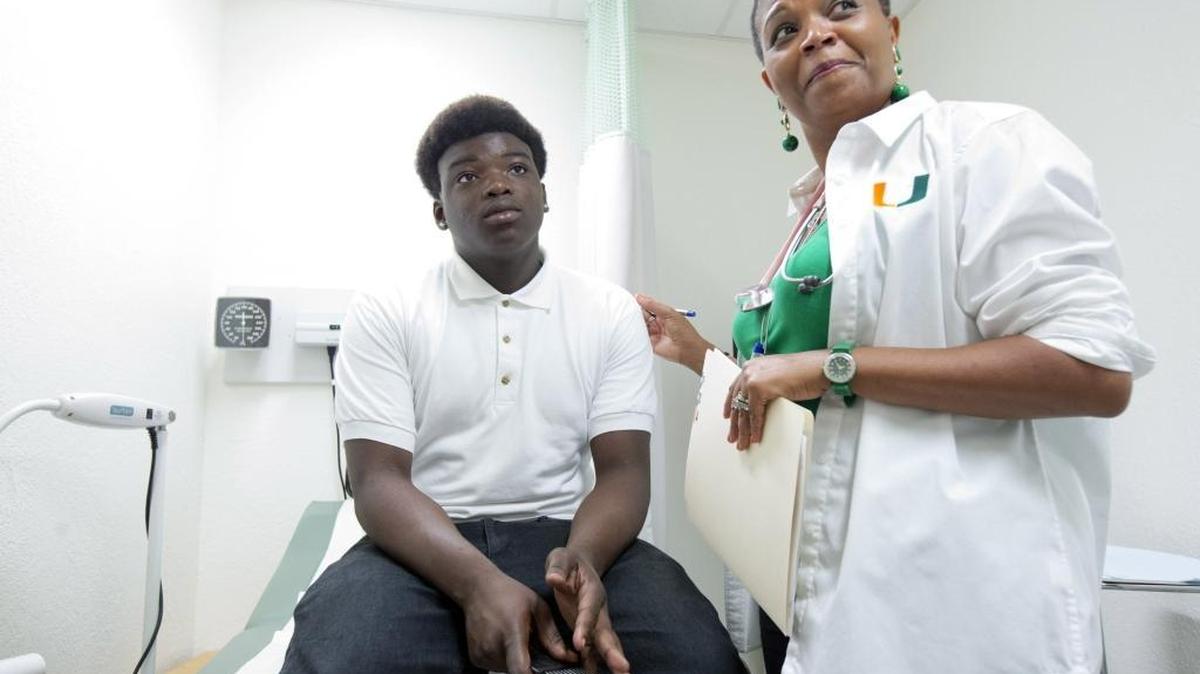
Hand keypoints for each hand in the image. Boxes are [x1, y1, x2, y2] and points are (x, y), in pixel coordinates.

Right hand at [461, 570, 577, 673]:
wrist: (476, 588)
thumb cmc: (509, 594)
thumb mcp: (537, 606)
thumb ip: (552, 635)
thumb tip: (567, 658)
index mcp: (511, 631)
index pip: (520, 669)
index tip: (542, 672)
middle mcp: (493, 646)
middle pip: (518, 670)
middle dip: (530, 663)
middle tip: (531, 644)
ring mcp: (481, 653)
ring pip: (508, 670)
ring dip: (517, 661)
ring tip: (517, 640)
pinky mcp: (475, 658)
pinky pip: (496, 666)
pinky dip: (505, 659)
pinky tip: (504, 641)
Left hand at [545, 547, 630, 673]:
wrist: (577, 565)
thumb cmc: (568, 561)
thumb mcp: (560, 558)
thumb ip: (558, 568)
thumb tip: (554, 579)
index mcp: (592, 592)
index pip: (589, 612)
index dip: (585, 627)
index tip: (579, 644)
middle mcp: (598, 610)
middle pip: (607, 633)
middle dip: (614, 652)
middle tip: (622, 669)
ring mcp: (595, 623)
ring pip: (605, 645)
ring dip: (612, 662)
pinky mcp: (589, 631)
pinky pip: (594, 651)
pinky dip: (594, 664)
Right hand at [634, 294, 711, 374]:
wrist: (687, 350)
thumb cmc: (684, 332)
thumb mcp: (669, 314)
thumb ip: (654, 305)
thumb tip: (641, 297)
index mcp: (663, 314)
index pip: (648, 306)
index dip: (642, 303)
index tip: (635, 300)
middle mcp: (657, 323)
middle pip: (642, 315)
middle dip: (639, 314)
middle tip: (639, 314)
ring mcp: (653, 333)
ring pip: (640, 325)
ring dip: (639, 324)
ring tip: (642, 324)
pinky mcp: (649, 342)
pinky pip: (640, 336)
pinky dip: (638, 333)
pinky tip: (639, 331)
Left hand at [724, 350, 828, 449]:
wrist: (819, 367)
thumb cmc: (805, 371)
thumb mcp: (778, 375)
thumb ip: (766, 385)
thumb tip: (760, 404)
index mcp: (752, 366)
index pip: (736, 389)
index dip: (731, 405)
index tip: (727, 417)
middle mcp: (748, 371)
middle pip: (737, 402)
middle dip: (735, 423)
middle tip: (733, 438)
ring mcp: (752, 379)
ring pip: (744, 411)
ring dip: (743, 431)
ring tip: (742, 444)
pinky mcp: (759, 389)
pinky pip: (755, 415)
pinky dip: (756, 429)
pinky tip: (755, 439)